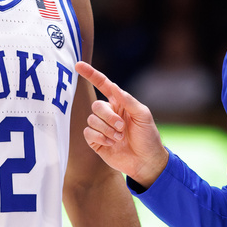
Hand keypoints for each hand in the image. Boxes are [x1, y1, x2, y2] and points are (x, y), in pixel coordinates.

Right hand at [74, 62, 167, 187]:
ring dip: (107, 129)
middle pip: (97, 105)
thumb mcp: (143, 115)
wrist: (146, 161)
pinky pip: (88, 133)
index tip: (78, 65)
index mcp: (120, 103)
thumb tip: (114, 86)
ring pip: (92, 120)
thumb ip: (127, 100)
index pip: (103, 85)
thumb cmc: (148, 136)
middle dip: (108, 116)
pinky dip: (100, 137)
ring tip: (120, 138)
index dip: (91, 74)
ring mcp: (102, 127)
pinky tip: (111, 143)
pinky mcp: (96, 141)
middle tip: (122, 127)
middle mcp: (109, 113)